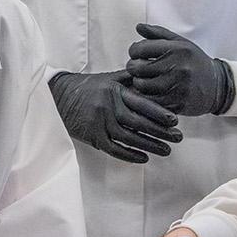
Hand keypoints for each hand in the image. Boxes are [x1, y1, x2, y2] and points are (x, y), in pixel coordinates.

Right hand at [49, 69, 181, 163]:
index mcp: (115, 91)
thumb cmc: (88, 87)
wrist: (58, 96)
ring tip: (166, 150)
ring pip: (129, 137)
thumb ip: (130, 80)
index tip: (175, 120)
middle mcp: (108, 107)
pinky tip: (144, 158)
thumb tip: (152, 78)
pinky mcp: (92, 136)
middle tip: (178, 138)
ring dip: (149, 145)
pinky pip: (114, 148)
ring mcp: (99, 123)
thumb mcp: (108, 78)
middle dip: (160, 131)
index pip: (141, 103)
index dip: (159, 112)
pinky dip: (130, 154)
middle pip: (138, 122)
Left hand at [127, 24, 233, 115]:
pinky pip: (151, 101)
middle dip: (133, 67)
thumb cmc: (194, 62)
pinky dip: (147, 96)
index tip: (137, 54)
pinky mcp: (177, 104)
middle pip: (138, 68)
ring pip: (142, 86)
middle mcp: (178, 68)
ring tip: (145, 79)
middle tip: (138, 68)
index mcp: (178, 50)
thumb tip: (138, 27)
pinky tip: (152, 91)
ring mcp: (178, 87)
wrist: (217, 86)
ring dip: (139, 83)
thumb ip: (158, 33)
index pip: (141, 48)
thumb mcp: (180, 43)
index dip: (134, 51)